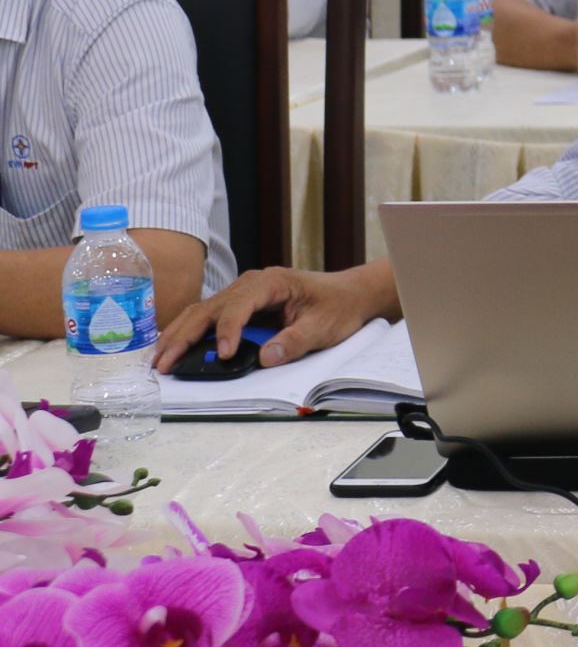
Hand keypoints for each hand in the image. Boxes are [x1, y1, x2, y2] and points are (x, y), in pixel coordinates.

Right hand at [153, 263, 397, 373]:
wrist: (349, 293)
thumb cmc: (338, 306)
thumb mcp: (324, 326)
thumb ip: (296, 341)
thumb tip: (265, 357)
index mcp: (271, 283)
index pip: (239, 305)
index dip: (228, 331)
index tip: (224, 355)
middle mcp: (250, 284)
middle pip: (208, 308)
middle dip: (184, 336)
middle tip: (163, 364)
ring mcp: (241, 293)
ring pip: (201, 312)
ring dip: (178, 336)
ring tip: (158, 361)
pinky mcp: (239, 305)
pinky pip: (208, 318)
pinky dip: (188, 333)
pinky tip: (172, 349)